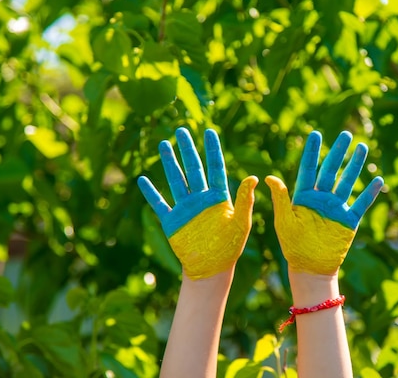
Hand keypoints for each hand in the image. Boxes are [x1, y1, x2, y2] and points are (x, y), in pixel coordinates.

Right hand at [138, 127, 257, 279]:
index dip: (213, 150)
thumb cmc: (230, 246)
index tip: (210, 131)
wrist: (212, 267)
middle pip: (193, 168)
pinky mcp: (172, 221)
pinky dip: (151, 192)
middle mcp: (201, 198)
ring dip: (169, 163)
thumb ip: (245, 200)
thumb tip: (255, 177)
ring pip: (176, 180)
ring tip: (163, 145)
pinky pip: (159, 203)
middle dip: (187, 149)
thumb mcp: (241, 222)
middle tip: (181, 130)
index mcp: (219, 197)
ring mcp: (186, 208)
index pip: (216, 167)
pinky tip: (143, 179)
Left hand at [265, 131, 383, 274]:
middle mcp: (321, 198)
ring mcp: (336, 208)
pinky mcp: (348, 221)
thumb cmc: (292, 245)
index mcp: (303, 196)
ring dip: (355, 165)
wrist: (310, 267)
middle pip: (331, 170)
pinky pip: (361, 204)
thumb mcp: (284, 220)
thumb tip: (268, 177)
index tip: (315, 134)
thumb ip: (280, 198)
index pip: (308, 169)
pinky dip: (369, 192)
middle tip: (345, 134)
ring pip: (347, 182)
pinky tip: (378, 180)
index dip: (312, 152)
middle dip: (338, 152)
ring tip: (362, 147)